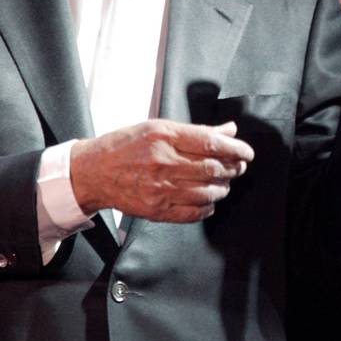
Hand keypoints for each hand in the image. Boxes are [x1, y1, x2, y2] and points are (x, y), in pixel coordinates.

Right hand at [70, 119, 253, 221]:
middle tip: (238, 167)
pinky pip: (192, 212)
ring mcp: (159, 188)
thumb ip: (196, 131)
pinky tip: (209, 200)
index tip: (247, 153)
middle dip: (232, 169)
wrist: (93, 172)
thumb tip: (229, 130)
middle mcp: (162, 162)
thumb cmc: (126, 145)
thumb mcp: (158, 127)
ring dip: (222, 188)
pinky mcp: (155, 210)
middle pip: (212, 169)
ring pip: (206, 192)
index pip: (211, 143)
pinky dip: (207, 207)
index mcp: (164, 136)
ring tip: (224, 183)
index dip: (235, 149)